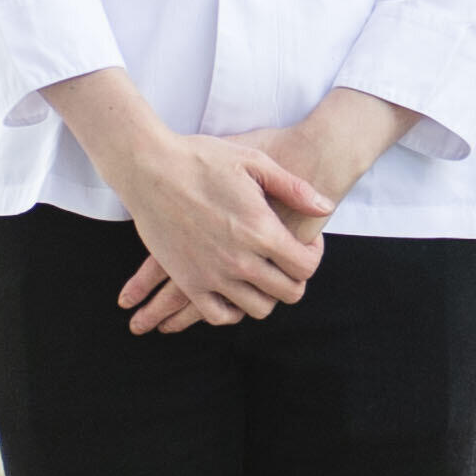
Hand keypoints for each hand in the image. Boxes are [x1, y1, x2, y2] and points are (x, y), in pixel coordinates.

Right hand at [120, 90, 413, 332]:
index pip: (306, 266)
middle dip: (295, 279)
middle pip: (287, 293)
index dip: (312, 256)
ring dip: (266, 295)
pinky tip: (236, 290)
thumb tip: (325, 207)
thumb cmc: (204, 159)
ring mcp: (212, 275)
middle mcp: (240, 260)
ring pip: (257, 309)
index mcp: (261, 230)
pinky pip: (218, 315)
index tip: (304, 244)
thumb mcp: (256, 162)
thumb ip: (295, 189)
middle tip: (287, 262)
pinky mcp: (187, 281)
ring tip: (262, 274)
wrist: (150, 168)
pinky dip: (232, 310)